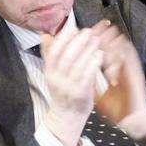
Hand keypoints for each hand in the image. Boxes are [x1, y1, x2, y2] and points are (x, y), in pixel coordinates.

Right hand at [38, 20, 105, 144]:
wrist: (67, 116)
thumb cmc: (63, 90)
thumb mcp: (52, 73)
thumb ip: (50, 55)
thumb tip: (45, 35)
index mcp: (49, 72)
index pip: (53, 52)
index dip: (63, 39)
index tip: (73, 28)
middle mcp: (57, 79)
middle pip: (66, 56)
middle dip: (78, 42)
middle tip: (88, 31)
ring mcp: (68, 87)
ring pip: (77, 65)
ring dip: (88, 49)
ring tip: (96, 40)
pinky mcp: (80, 93)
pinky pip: (87, 75)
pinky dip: (93, 62)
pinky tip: (100, 54)